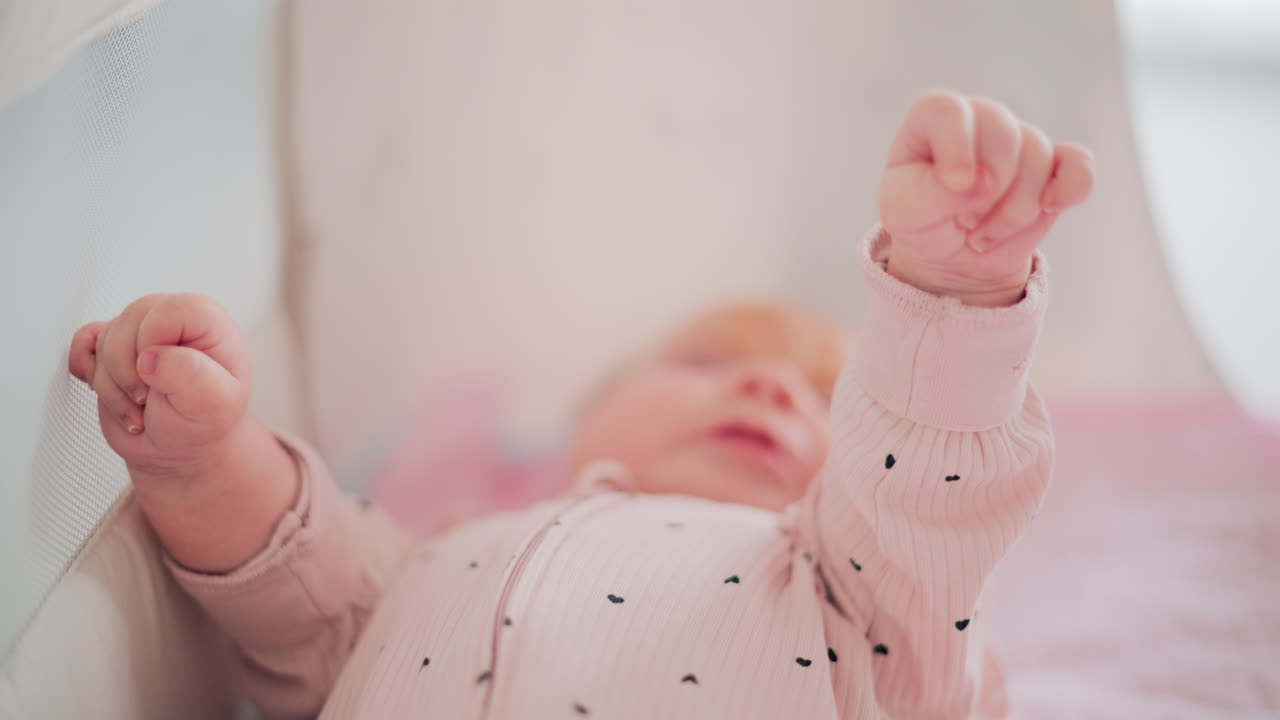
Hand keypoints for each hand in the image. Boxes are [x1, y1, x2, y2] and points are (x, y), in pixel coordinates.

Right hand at [69, 293, 251, 478]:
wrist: (181, 450)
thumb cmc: (204, 424)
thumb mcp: (214, 404)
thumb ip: (190, 374)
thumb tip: (151, 356)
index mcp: (207, 323)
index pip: (170, 311)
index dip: (155, 346)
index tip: (162, 379)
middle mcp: (172, 321)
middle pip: (128, 323)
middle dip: (129, 373)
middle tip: (148, 400)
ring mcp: (139, 333)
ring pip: (103, 341)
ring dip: (112, 386)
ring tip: (139, 408)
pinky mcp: (111, 348)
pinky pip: (82, 344)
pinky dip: (89, 375)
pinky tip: (113, 394)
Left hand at [878, 91, 1094, 305]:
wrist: (950, 256)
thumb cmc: (920, 222)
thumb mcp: (905, 212)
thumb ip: (930, 194)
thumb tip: (981, 184)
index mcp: (934, 121)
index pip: (947, 110)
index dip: (956, 146)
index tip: (957, 186)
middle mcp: (979, 120)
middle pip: (1001, 131)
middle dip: (988, 189)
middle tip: (965, 223)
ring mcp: (1019, 142)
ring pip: (1037, 157)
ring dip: (1013, 211)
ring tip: (980, 237)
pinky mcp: (1052, 169)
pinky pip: (1078, 165)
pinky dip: (1069, 188)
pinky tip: (1049, 208)